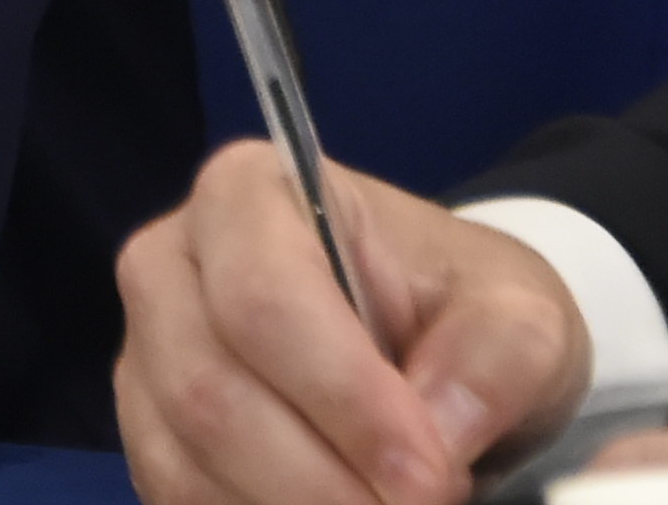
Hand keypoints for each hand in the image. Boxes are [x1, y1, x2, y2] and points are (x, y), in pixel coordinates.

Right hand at [115, 142, 584, 504]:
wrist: (435, 342)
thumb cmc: (460, 307)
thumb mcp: (520, 314)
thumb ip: (496, 359)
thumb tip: (437, 432)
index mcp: (247, 193)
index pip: (263, 301)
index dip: (344, 400)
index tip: (430, 477)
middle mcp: (170, 263)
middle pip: (209, 390)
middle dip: (321, 481)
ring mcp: (147, 353)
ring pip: (188, 458)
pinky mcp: (149, 432)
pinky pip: (181, 498)